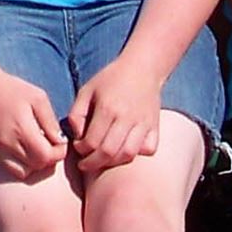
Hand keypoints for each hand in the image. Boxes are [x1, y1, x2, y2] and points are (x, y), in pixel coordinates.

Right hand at [0, 69, 69, 178]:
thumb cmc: (12, 89)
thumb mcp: (38, 97)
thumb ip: (50, 121)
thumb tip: (61, 141)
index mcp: (21, 129)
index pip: (45, 156)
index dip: (58, 152)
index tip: (60, 142)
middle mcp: (8, 144)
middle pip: (37, 165)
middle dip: (49, 157)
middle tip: (50, 144)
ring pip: (24, 172)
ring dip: (35, 164)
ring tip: (37, 147)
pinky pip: (11, 169)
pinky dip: (22, 165)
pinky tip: (24, 150)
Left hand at [68, 55, 165, 172]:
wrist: (142, 67)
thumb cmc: (111, 79)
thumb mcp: (87, 90)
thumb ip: (76, 114)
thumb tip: (77, 136)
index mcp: (107, 107)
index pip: (92, 141)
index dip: (81, 150)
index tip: (78, 148)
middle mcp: (126, 117)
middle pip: (109, 152)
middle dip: (93, 163)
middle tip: (86, 164)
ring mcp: (143, 123)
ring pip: (128, 154)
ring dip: (113, 163)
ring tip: (103, 160)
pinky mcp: (155, 125)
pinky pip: (149, 149)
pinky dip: (138, 154)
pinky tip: (126, 150)